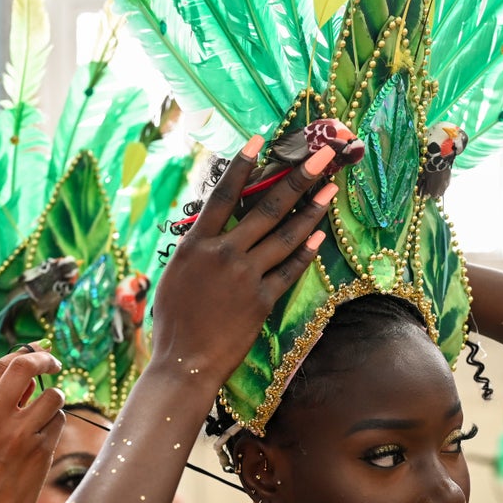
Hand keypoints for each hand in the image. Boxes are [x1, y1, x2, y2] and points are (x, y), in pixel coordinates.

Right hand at [0, 347, 65, 502]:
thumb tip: (28, 375)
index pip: (0, 366)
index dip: (24, 354)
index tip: (38, 354)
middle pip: (25, 367)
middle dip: (45, 358)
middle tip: (54, 361)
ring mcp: (17, 433)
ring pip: (52, 396)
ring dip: (54, 400)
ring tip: (43, 417)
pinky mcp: (39, 450)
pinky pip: (58, 421)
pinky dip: (54, 425)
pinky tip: (41, 441)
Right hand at [149, 136, 337, 384]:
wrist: (184, 363)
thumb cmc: (172, 322)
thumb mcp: (175, 276)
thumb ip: (196, 249)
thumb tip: (209, 227)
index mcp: (195, 245)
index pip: (223, 195)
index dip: (243, 166)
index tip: (260, 139)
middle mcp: (223, 254)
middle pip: (265, 208)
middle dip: (296, 179)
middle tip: (321, 156)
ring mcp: (245, 277)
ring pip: (284, 236)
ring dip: (310, 211)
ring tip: (330, 190)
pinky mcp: (262, 301)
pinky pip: (289, 271)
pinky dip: (305, 253)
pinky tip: (319, 236)